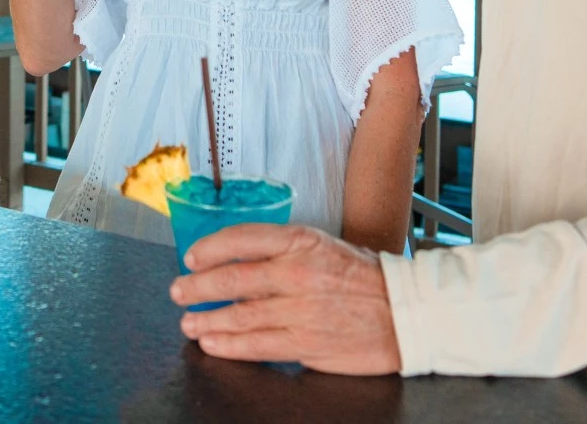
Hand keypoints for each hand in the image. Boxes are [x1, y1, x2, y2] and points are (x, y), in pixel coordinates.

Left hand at [169, 223, 401, 374]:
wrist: (407, 312)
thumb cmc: (366, 279)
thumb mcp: (323, 246)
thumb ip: (282, 251)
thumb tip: (236, 259)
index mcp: (301, 242)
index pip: (240, 239)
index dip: (208, 249)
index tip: (191, 256)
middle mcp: (297, 273)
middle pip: (232, 280)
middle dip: (197, 287)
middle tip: (180, 291)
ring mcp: (301, 311)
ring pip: (238, 316)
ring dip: (206, 320)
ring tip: (189, 321)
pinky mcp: (306, 344)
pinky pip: (257, 346)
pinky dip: (229, 346)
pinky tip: (212, 344)